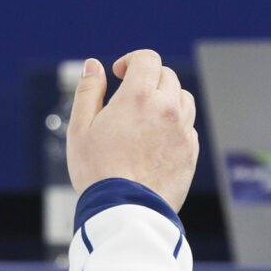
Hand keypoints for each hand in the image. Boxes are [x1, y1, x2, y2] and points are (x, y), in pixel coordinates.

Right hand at [64, 50, 199, 212]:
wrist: (125, 211)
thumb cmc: (98, 172)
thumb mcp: (80, 129)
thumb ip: (87, 92)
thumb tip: (93, 66)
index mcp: (138, 97)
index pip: (146, 59)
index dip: (131, 60)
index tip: (120, 73)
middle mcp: (167, 108)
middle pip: (167, 76)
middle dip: (148, 79)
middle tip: (129, 97)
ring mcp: (182, 130)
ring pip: (183, 98)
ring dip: (166, 99)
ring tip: (145, 117)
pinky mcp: (190, 151)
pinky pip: (187, 127)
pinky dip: (174, 125)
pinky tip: (155, 141)